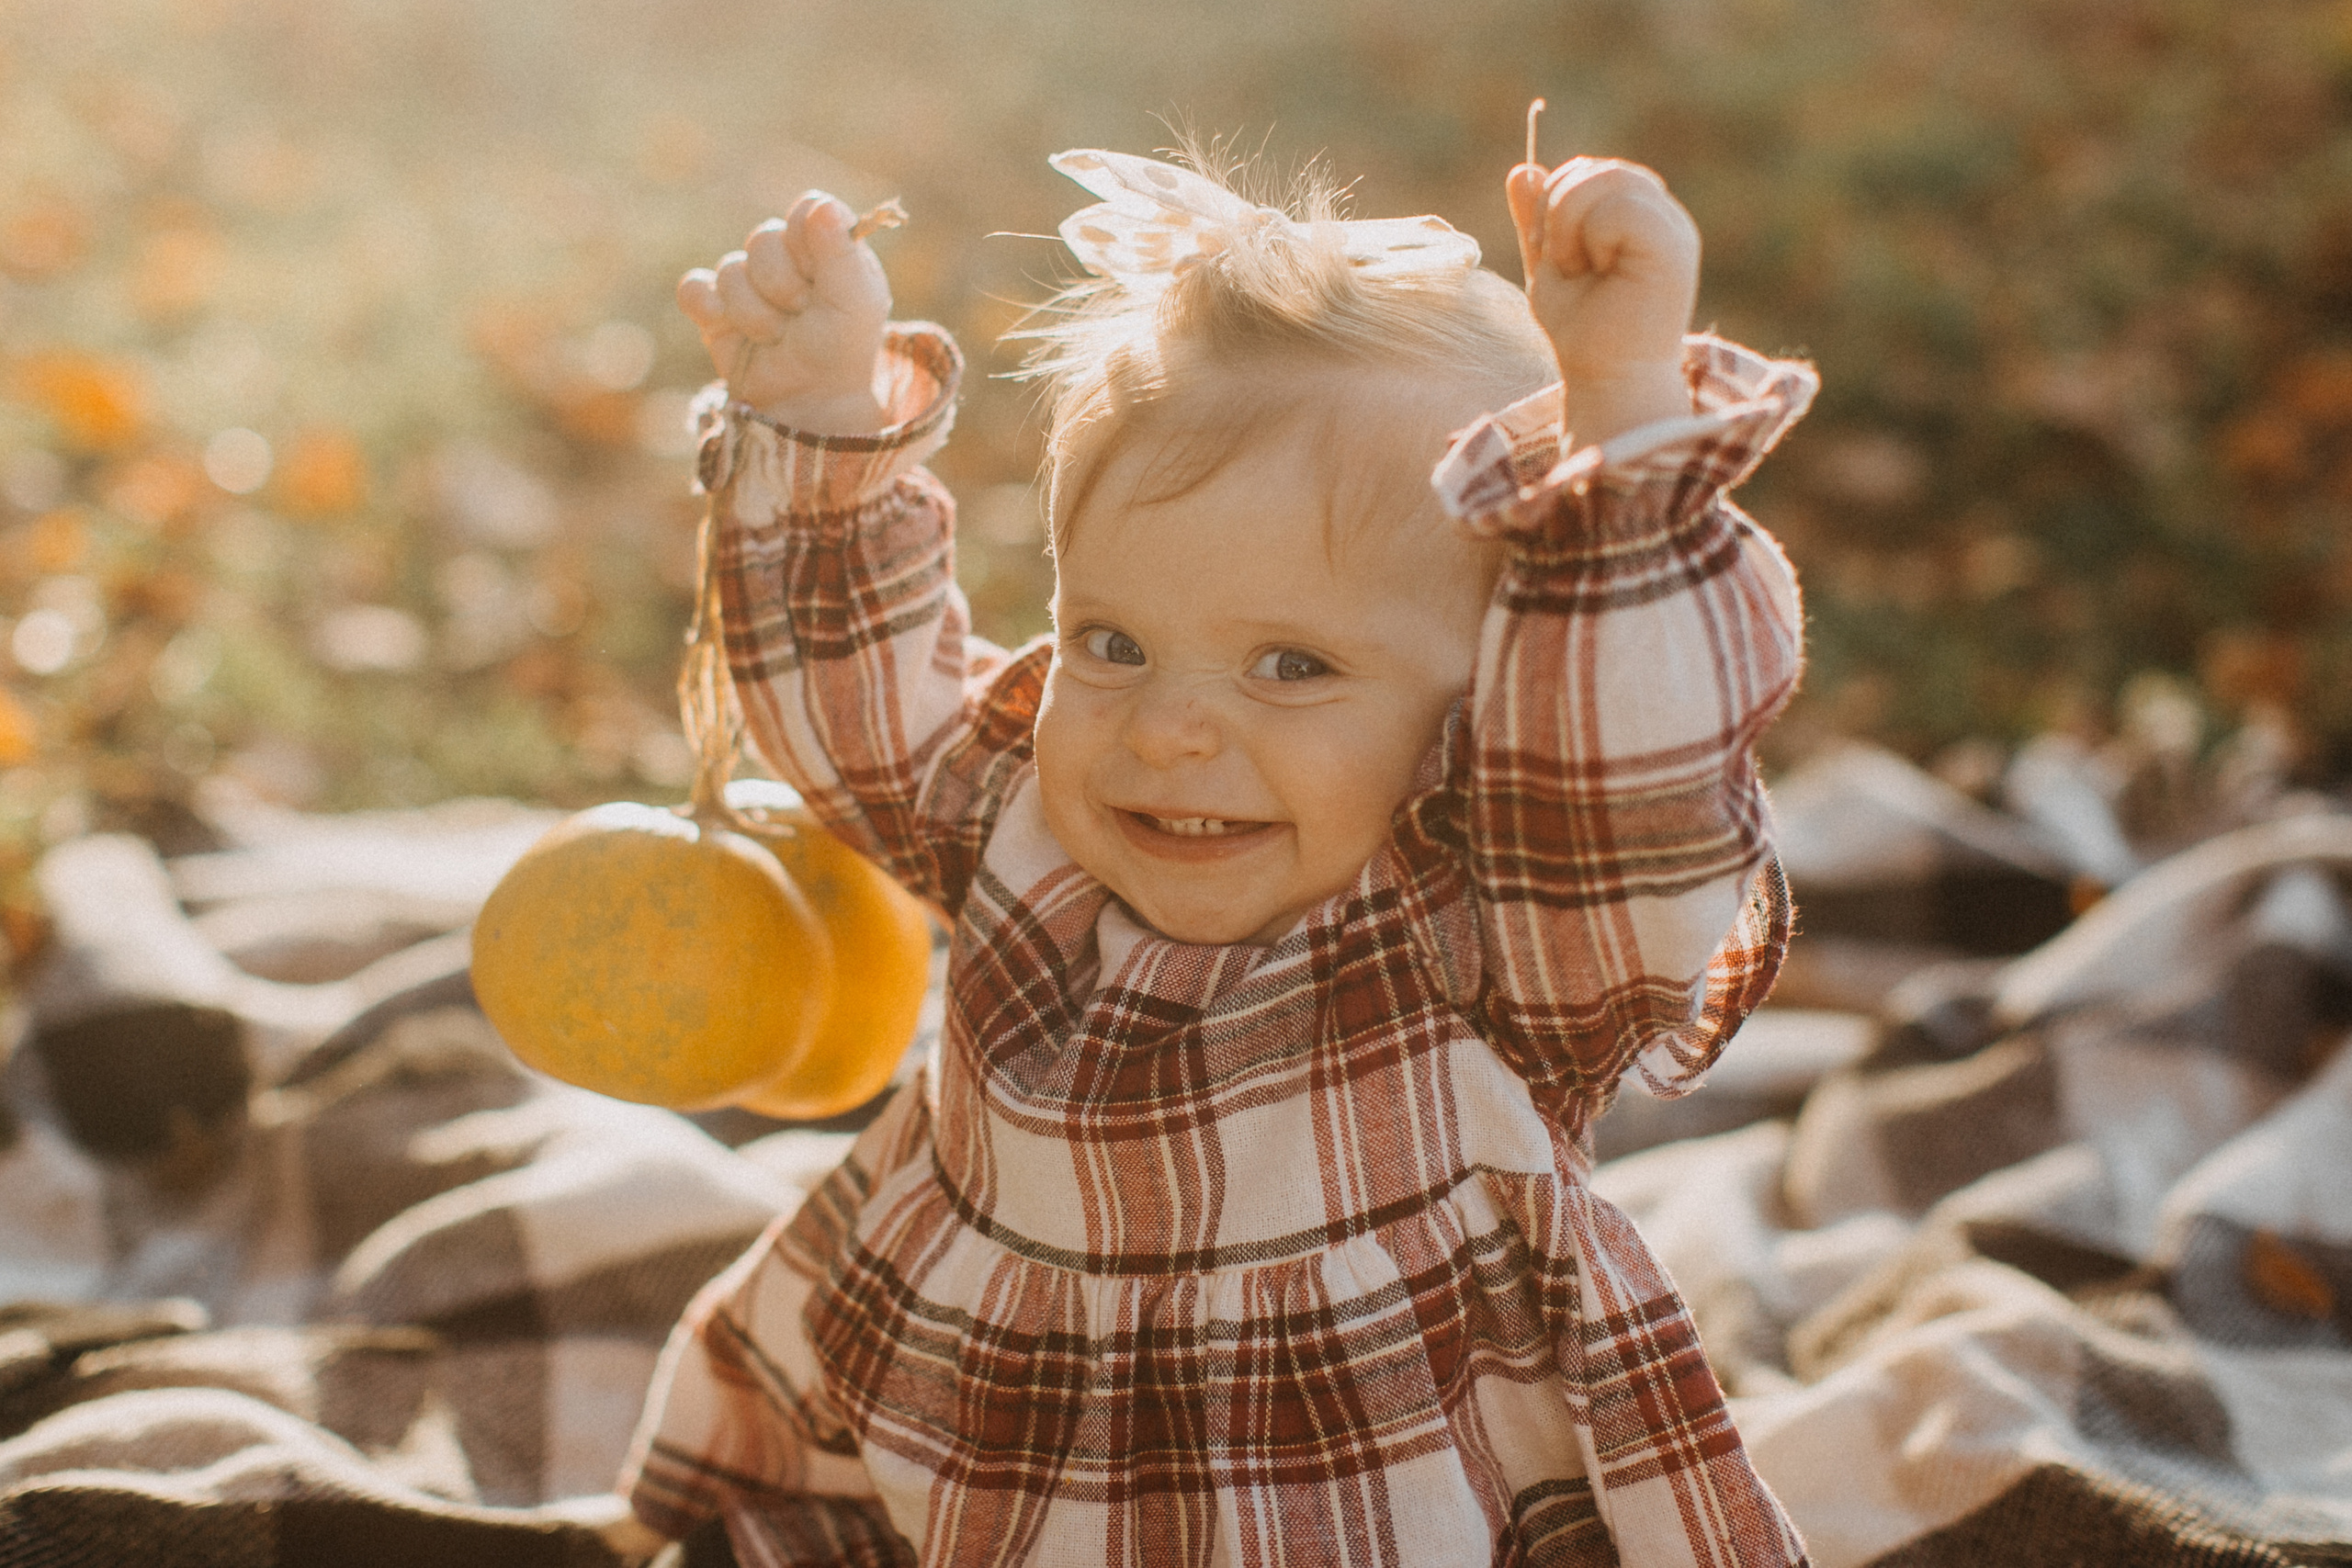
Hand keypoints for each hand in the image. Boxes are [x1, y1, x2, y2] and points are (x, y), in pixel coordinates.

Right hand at [677, 192, 892, 432]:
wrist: (809, 404)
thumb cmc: (842, 351)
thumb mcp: (856, 303)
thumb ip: (841, 252)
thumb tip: (820, 204)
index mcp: (826, 246)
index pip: (806, 211)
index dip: (807, 242)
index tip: (818, 278)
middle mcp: (787, 258)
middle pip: (763, 238)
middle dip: (784, 288)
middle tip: (803, 317)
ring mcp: (748, 282)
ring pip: (731, 270)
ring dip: (757, 314)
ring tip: (780, 338)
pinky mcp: (716, 309)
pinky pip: (694, 289)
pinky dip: (707, 308)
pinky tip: (726, 326)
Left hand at [1505, 158, 1698, 441]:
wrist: (1606, 380)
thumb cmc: (1583, 333)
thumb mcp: (1549, 266)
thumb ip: (1540, 219)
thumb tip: (1522, 170)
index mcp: (1639, 216)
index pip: (1591, 170)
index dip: (1556, 199)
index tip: (1549, 251)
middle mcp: (1663, 215)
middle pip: (1598, 168)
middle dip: (1558, 208)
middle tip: (1560, 261)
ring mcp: (1673, 228)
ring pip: (1610, 177)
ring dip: (1570, 222)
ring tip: (1578, 267)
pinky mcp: (1674, 247)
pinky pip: (1623, 206)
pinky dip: (1592, 234)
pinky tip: (1598, 269)